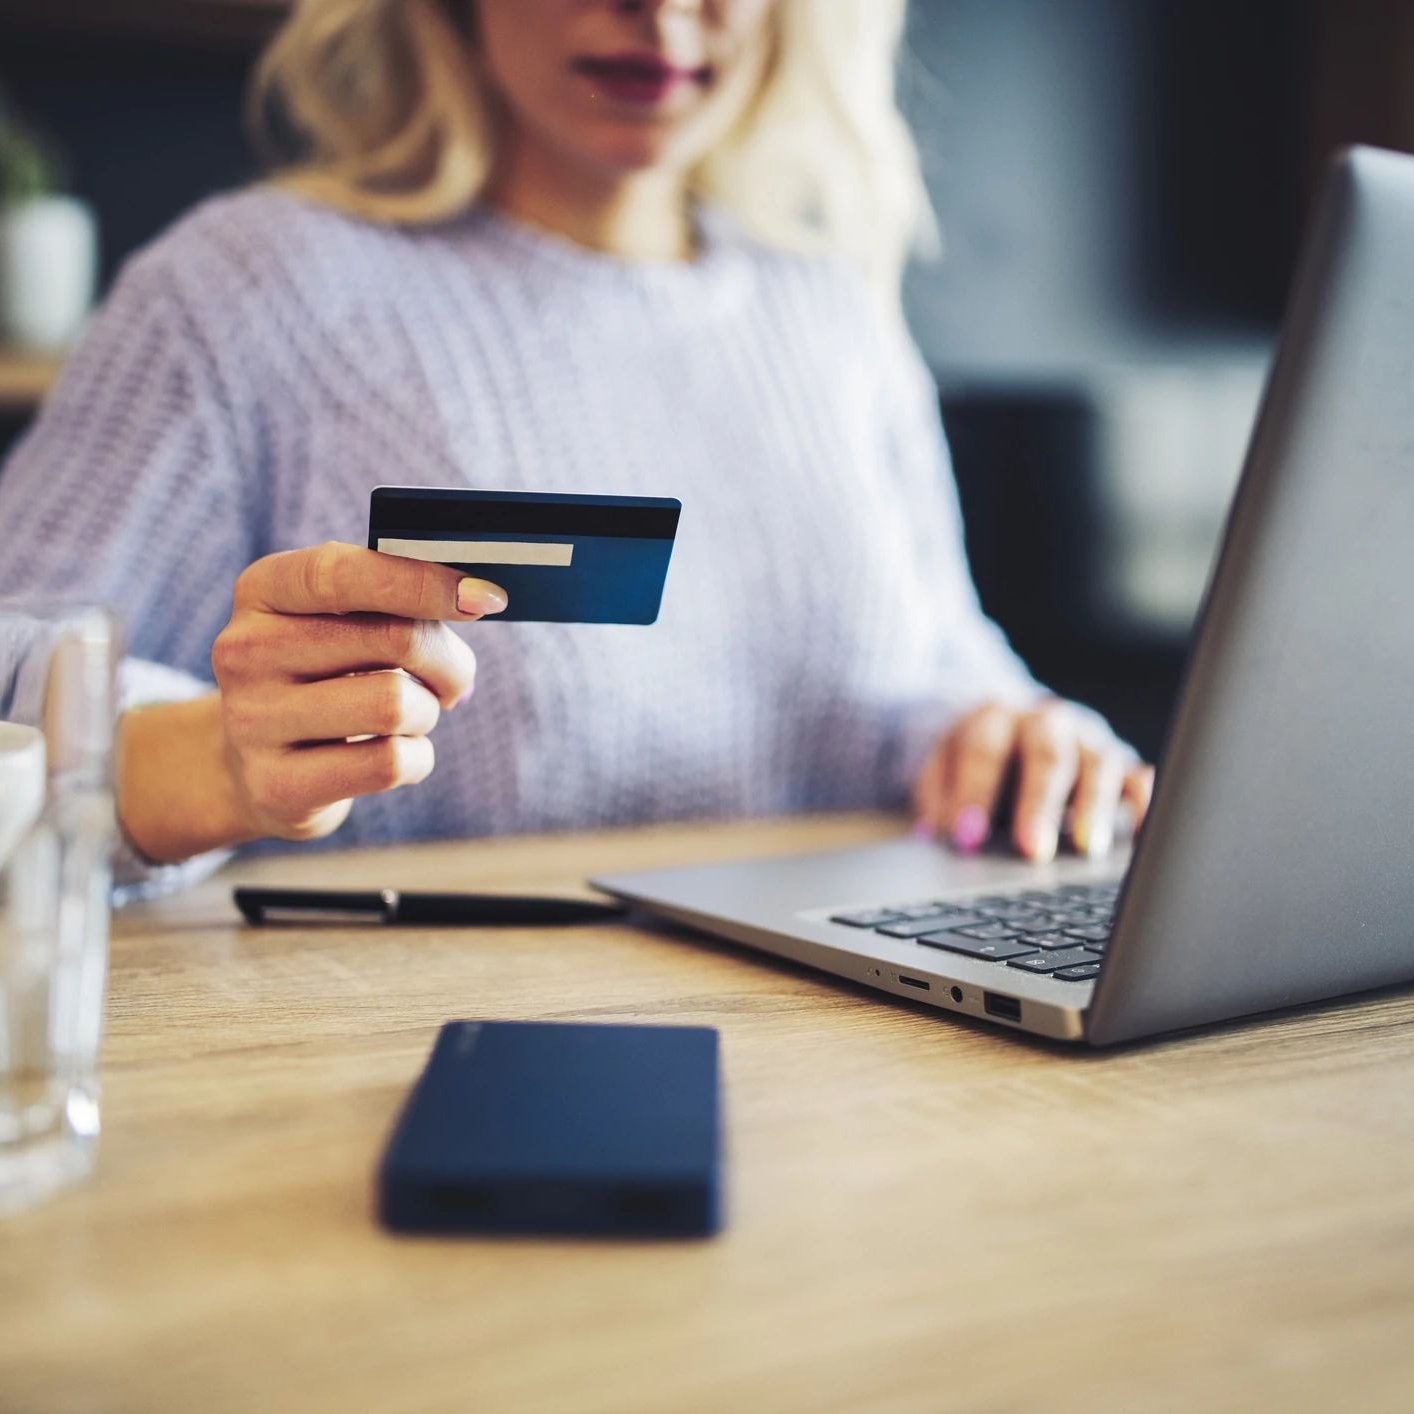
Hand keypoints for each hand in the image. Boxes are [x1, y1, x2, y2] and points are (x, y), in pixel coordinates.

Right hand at [210, 541, 506, 842]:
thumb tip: (475, 598)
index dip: (423, 583)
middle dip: (447, 661)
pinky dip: (416, 757)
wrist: (254, 766)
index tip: (484, 597)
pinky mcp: (277, 786)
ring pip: (396, 704)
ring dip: (428, 712)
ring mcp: (253, 721)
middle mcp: (244, 650)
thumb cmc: (321, 676)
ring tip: (410, 716)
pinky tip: (395, 753)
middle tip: (452, 678)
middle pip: (393, 638)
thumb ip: (391, 600)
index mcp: (262, 590)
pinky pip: (388, 763)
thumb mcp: (336, 622)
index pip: (345, 574)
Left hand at [911, 699, 1154, 862]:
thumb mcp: (943, 769)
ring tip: (1087, 847)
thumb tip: (932, 837)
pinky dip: (1146, 803)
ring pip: (1099, 763)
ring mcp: (1089, 740)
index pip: (985, 748)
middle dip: (1039, 802)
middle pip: (1047, 752)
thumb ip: (937, 799)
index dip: (974, 792)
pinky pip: (1141, 778)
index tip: (966, 837)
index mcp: (997, 717)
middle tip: (1032, 848)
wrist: (1009, 726)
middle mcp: (1048, 721)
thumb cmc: (977, 759)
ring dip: (1095, 805)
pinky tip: (1141, 835)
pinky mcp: (1122, 764)